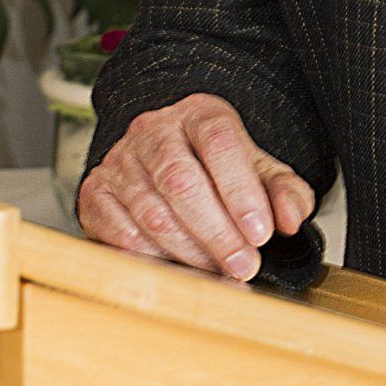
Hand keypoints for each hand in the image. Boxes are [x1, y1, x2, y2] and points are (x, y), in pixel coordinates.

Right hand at [76, 93, 313, 280]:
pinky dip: (153, 258)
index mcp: (200, 114)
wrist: (166, 158)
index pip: (219, 142)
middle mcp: (153, 131)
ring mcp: (119, 160)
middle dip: (217, 232)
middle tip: (243, 264)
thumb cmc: (218, 168)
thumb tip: (291, 219)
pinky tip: (179, 268)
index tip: (260, 233)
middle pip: (181, 181)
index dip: (240, 191)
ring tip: (219, 271)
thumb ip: (286, 193)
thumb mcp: (262, 172)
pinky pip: (120, 232)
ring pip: (151, 211)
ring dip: (189, 251)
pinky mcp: (94, 191)